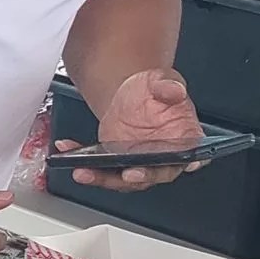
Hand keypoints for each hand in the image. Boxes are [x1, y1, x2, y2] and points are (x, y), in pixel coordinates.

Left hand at [61, 67, 203, 187]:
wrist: (132, 93)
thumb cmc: (154, 91)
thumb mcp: (162, 79)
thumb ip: (169, 85)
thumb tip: (174, 91)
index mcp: (185, 139)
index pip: (191, 156)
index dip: (188, 164)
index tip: (178, 166)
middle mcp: (163, 157)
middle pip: (154, 174)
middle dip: (140, 177)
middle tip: (128, 174)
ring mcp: (138, 162)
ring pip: (123, 178)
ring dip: (102, 178)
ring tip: (83, 171)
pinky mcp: (116, 162)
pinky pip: (99, 168)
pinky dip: (82, 162)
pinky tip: (67, 149)